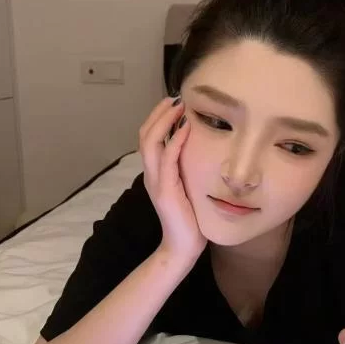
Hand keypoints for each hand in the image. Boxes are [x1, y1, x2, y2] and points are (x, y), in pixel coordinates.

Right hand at [139, 95, 206, 266]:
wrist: (183, 247)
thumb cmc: (189, 219)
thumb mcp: (187, 187)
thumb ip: (186, 169)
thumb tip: (199, 149)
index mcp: (155, 172)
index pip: (149, 137)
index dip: (158, 117)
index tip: (174, 102)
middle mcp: (151, 174)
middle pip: (145, 134)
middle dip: (159, 113)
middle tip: (175, 97)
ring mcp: (155, 181)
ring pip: (151, 142)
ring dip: (164, 121)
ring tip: (178, 106)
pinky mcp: (165, 190)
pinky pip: (168, 159)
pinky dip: (175, 140)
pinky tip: (186, 128)